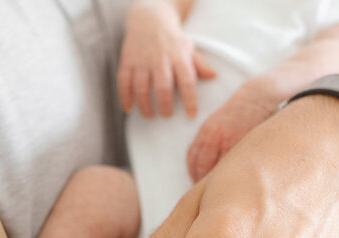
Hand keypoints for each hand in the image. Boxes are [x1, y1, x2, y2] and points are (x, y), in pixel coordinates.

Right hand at [118, 0, 215, 117]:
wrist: (149, 21)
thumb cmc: (172, 41)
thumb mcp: (188, 48)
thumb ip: (200, 64)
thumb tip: (214, 76)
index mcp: (179, 56)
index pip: (187, 81)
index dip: (190, 100)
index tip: (191, 115)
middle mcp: (160, 59)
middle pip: (162, 87)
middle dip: (165, 105)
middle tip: (167, 116)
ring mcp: (142, 61)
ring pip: (141, 87)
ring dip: (145, 105)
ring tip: (149, 116)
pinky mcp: (127, 62)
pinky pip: (123, 82)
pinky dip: (125, 97)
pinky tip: (129, 108)